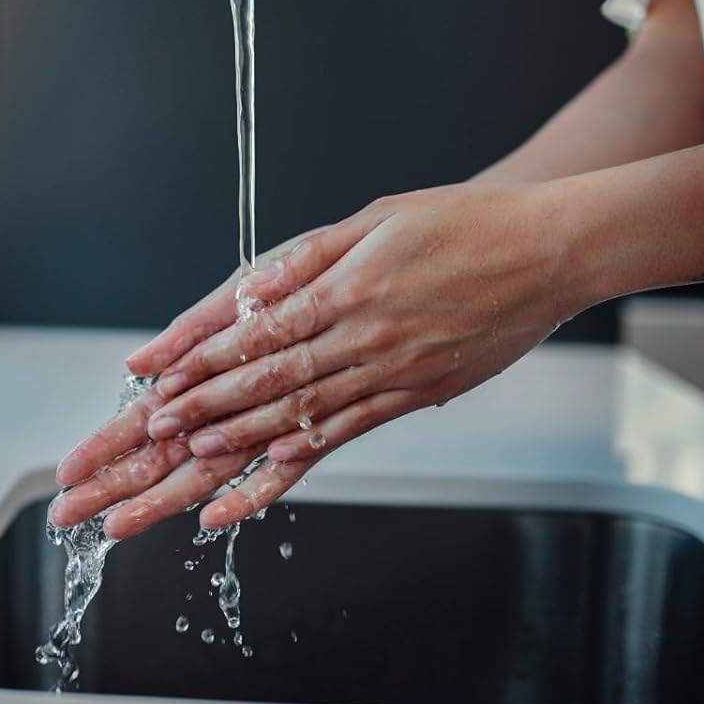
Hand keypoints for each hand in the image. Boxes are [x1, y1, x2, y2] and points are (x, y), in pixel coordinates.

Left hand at [51, 181, 574, 537]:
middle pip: (267, 382)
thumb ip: (307, 257)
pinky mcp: (415, 398)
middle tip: (150, 431)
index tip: (156, 378)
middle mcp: (365, 337)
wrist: (552, 251)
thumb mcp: (377, 217)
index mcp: (349, 287)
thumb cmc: (464, 223)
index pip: (258, 331)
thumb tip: (247, 288)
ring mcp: (392, 374)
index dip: (201, 358)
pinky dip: (296, 464)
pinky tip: (254, 486)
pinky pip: (346, 436)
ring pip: (298, 418)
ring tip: (181, 464)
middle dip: (197, 410)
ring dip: (234, 443)